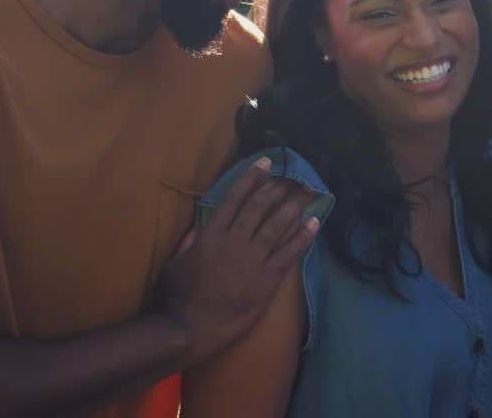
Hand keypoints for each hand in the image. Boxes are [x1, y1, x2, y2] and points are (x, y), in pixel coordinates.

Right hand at [157, 156, 320, 363]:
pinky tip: (315, 222)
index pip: (234, 197)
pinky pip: (289, 254)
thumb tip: (201, 226)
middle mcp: (234, 241)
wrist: (192, 328)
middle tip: (294, 175)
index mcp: (211, 234)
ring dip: (294, 206)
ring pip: (277, 226)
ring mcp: (252, 260)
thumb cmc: (179, 297)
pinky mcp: (266, 280)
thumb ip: (190, 241)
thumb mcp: (176, 263)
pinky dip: (303, 237)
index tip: (267, 162)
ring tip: (308, 191)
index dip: (252, 177)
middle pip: (260, 207)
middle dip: (278, 188)